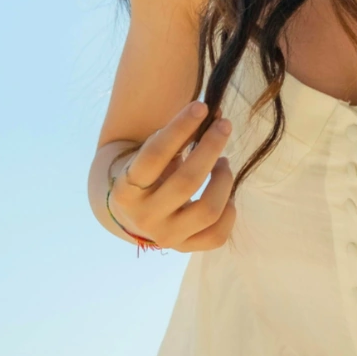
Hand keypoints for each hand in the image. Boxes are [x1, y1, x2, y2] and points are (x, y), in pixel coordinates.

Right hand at [108, 101, 236, 251]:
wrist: (132, 215)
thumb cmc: (146, 175)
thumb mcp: (149, 156)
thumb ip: (177, 136)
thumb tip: (216, 114)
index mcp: (126, 189)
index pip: (154, 155)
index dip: (180, 128)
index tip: (202, 107)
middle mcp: (143, 216)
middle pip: (187, 181)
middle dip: (210, 148)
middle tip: (224, 126)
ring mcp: (165, 237)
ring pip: (208, 210)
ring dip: (224, 180)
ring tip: (224, 163)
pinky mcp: (184, 248)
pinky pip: (218, 235)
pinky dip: (230, 212)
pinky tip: (227, 195)